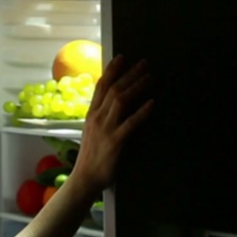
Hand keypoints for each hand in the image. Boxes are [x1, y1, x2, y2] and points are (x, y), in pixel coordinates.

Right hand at [72, 56, 153, 191]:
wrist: (85, 178)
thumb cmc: (91, 157)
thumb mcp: (92, 132)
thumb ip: (100, 117)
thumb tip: (111, 104)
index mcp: (91, 114)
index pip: (100, 86)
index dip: (111, 70)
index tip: (121, 57)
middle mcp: (97, 118)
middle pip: (114, 89)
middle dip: (129, 74)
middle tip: (144, 63)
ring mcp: (105, 129)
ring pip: (121, 100)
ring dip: (136, 86)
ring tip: (149, 77)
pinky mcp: (115, 141)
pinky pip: (130, 123)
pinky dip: (141, 112)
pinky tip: (152, 103)